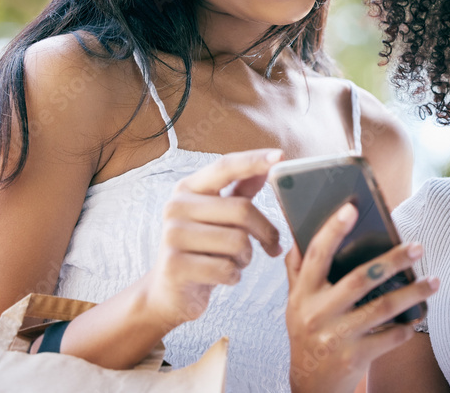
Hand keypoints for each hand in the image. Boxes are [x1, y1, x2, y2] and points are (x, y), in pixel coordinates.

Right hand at [140, 148, 284, 329]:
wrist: (168, 293)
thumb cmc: (202, 249)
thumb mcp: (220, 216)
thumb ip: (242, 191)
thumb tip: (269, 164)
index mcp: (188, 188)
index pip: (226, 166)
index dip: (254, 161)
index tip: (281, 156)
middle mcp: (176, 206)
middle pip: (242, 209)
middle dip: (264, 231)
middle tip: (271, 244)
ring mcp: (172, 236)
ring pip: (237, 241)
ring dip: (246, 257)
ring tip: (235, 261)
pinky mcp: (174, 266)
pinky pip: (226, 269)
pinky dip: (234, 276)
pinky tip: (222, 276)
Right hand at [285, 203, 439, 392]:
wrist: (310, 387)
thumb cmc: (307, 335)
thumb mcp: (295, 304)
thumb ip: (297, 271)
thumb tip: (300, 233)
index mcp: (303, 294)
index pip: (317, 254)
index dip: (333, 229)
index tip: (352, 208)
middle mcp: (317, 313)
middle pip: (360, 278)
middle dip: (393, 260)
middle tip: (417, 246)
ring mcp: (336, 337)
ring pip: (382, 307)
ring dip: (413, 293)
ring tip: (434, 281)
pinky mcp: (354, 358)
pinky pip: (389, 337)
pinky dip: (408, 325)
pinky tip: (420, 314)